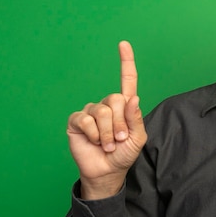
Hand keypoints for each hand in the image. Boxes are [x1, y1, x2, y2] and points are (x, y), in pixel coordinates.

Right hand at [66, 41, 147, 198]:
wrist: (107, 172)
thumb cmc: (123, 154)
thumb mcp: (137, 139)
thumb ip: (135, 119)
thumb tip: (132, 98)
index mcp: (125, 107)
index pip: (127, 81)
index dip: (126, 62)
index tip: (124, 44)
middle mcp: (107, 105)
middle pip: (115, 99)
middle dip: (120, 123)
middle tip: (119, 139)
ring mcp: (91, 112)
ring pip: (102, 111)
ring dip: (108, 133)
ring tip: (108, 144)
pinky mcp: (77, 121)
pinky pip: (86, 119)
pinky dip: (94, 134)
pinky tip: (94, 142)